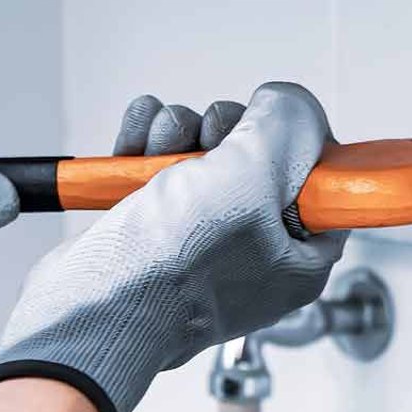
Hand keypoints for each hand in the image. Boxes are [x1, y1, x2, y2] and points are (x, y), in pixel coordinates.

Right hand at [0, 83, 346, 411]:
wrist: (89, 310)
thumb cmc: (171, 271)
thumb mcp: (253, 180)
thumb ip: (286, 127)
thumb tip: (286, 102)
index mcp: (300, 255)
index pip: (322, 179)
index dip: (295, 142)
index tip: (267, 129)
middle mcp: (256, 248)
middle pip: (258, 154)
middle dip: (222, 131)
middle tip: (207, 146)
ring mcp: (202, 238)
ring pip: (204, 152)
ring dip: (176, 134)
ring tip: (155, 154)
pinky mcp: (155, 227)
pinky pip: (160, 163)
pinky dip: (143, 145)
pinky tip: (130, 149)